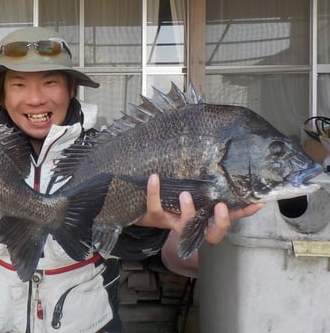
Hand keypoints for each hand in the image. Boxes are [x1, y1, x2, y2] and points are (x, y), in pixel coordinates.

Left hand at [135, 174, 263, 243]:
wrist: (144, 208)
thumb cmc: (173, 198)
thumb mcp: (193, 191)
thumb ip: (207, 185)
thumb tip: (225, 165)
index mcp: (205, 218)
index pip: (230, 218)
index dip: (244, 213)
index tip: (257, 202)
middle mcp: (193, 225)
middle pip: (212, 235)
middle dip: (219, 223)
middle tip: (220, 207)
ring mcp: (174, 223)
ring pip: (185, 225)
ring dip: (187, 210)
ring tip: (185, 194)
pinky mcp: (156, 217)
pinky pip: (155, 206)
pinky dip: (154, 192)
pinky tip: (155, 177)